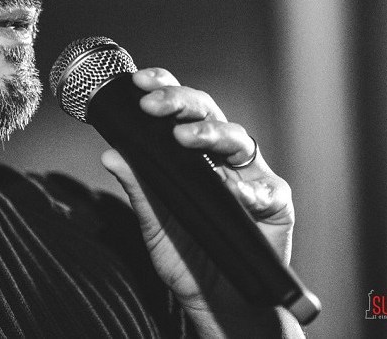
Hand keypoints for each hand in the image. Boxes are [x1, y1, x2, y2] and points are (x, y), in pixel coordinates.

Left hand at [100, 67, 302, 337]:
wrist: (217, 302)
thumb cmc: (187, 257)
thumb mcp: (154, 222)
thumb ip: (138, 187)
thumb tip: (110, 154)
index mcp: (193, 152)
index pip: (179, 110)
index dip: (164, 89)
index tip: (139, 83)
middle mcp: (223, 156)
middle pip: (207, 113)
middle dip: (180, 101)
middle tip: (153, 104)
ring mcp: (251, 176)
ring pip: (237, 138)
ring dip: (209, 134)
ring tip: (184, 138)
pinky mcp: (275, 202)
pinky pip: (263, 189)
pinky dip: (245, 189)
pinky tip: (229, 190)